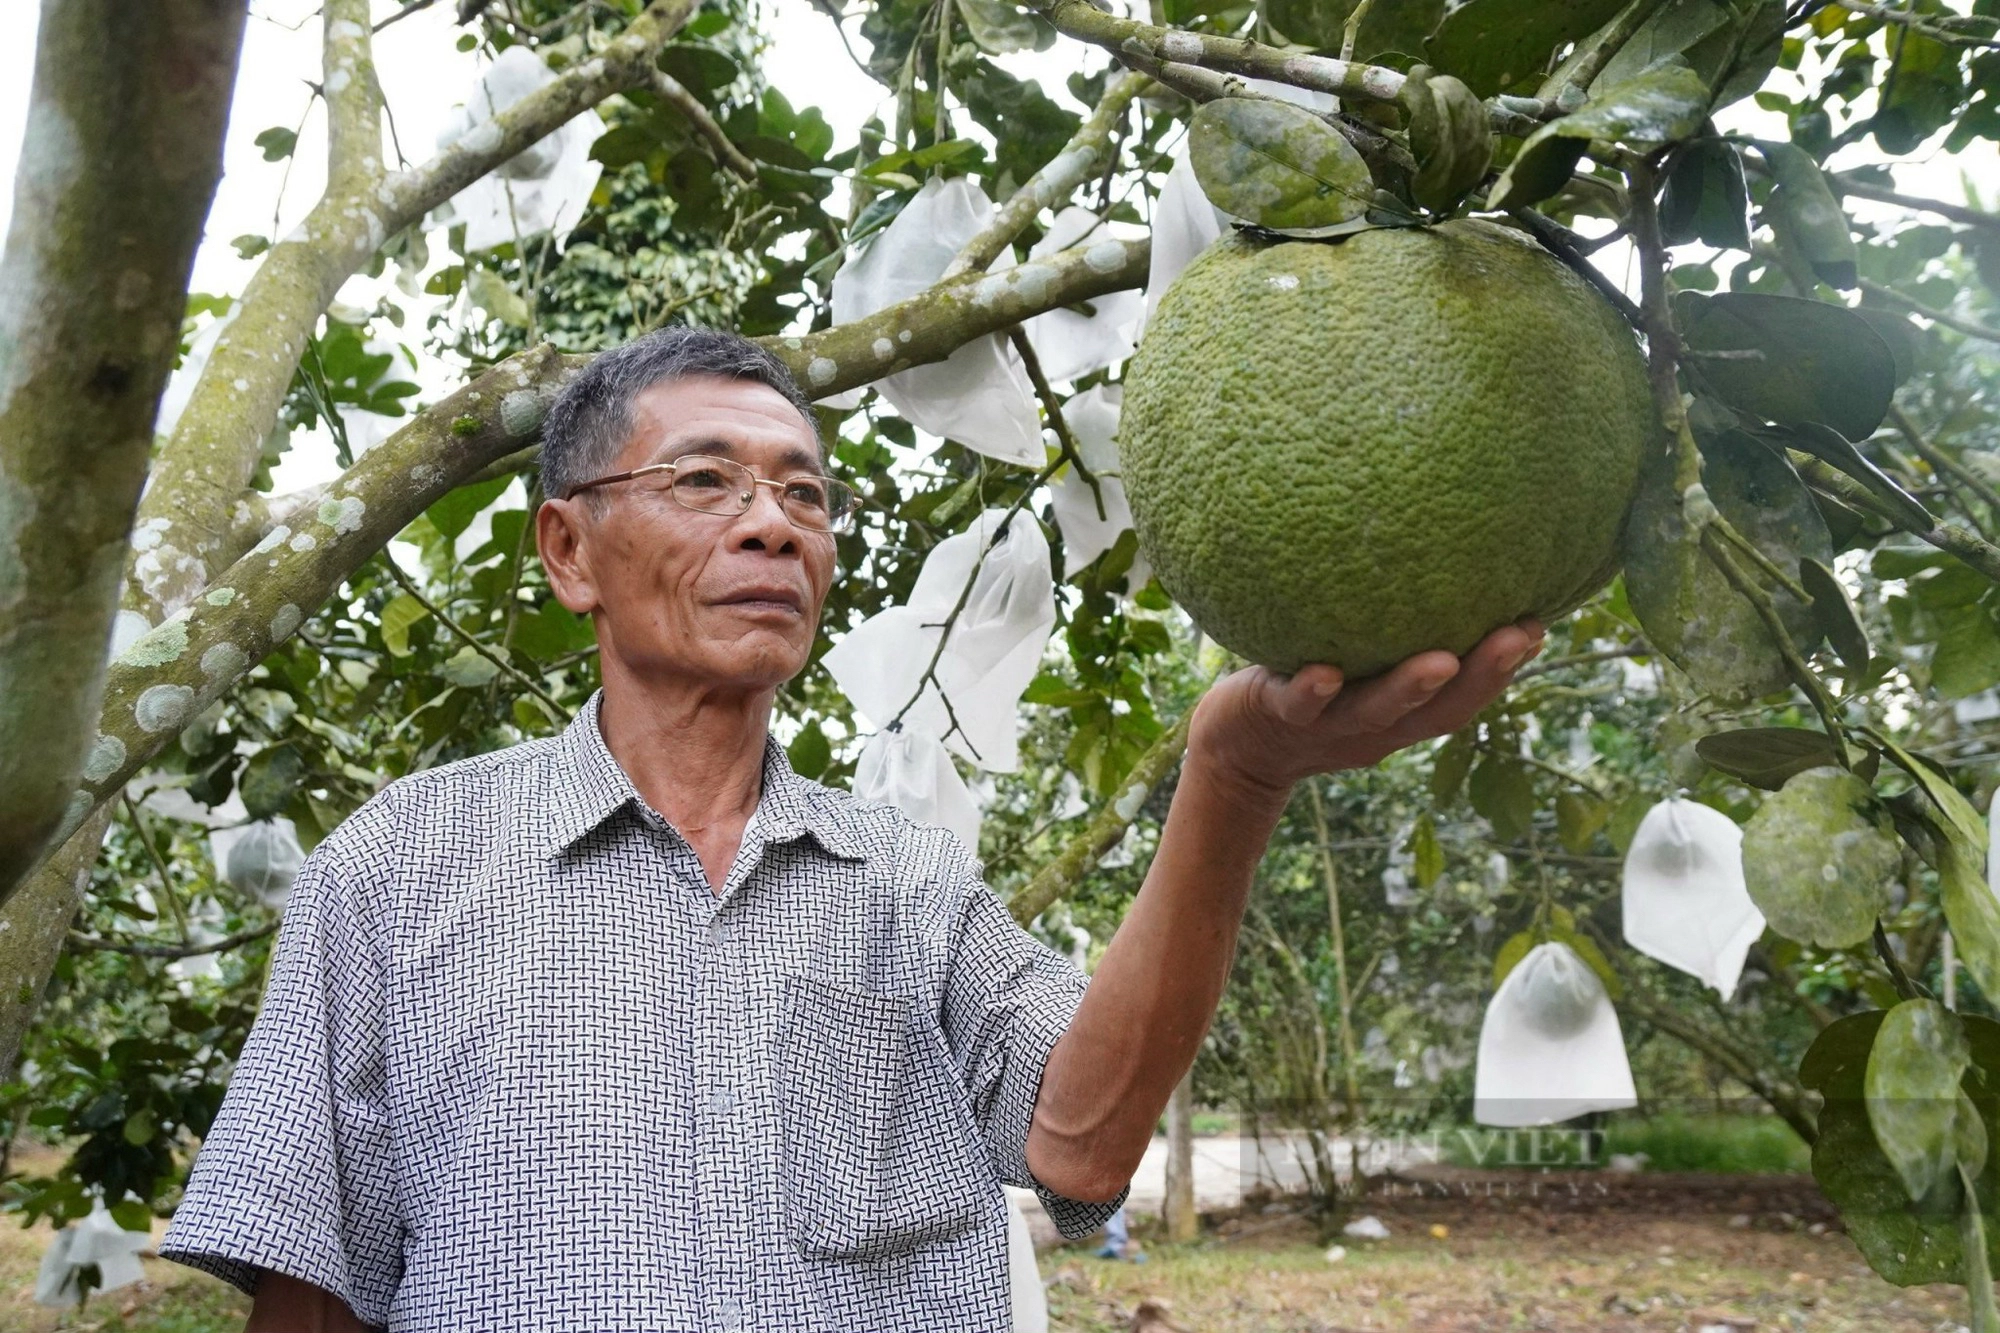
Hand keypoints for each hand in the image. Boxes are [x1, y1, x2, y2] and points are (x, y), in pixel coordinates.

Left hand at [1188, 619, 1545, 803]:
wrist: (1235, 745)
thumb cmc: (1306, 684)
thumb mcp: (1358, 659)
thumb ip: (1393, 627)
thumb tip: (1441, 554)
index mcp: (1401, 713)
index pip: (1464, 695)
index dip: (1503, 668)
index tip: (1540, 624)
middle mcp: (1373, 725)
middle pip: (1437, 709)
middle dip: (1483, 675)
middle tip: (1520, 634)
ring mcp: (1327, 723)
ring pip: (1374, 710)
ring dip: (1409, 688)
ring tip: (1442, 660)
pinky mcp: (1276, 715)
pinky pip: (1297, 705)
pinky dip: (1313, 692)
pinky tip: (1325, 672)